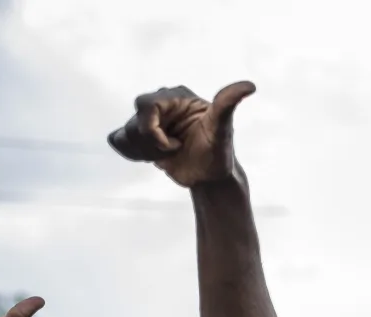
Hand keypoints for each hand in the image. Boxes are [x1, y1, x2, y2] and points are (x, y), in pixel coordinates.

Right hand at [108, 81, 256, 187]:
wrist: (211, 176)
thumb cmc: (219, 152)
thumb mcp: (223, 129)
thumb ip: (227, 104)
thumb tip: (250, 85)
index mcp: (176, 96)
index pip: (146, 105)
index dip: (154, 130)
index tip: (175, 145)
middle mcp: (162, 104)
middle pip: (135, 120)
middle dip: (151, 142)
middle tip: (174, 150)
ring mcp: (151, 120)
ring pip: (127, 133)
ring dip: (145, 151)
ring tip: (170, 154)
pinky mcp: (143, 136)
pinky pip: (120, 140)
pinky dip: (133, 153)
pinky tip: (155, 159)